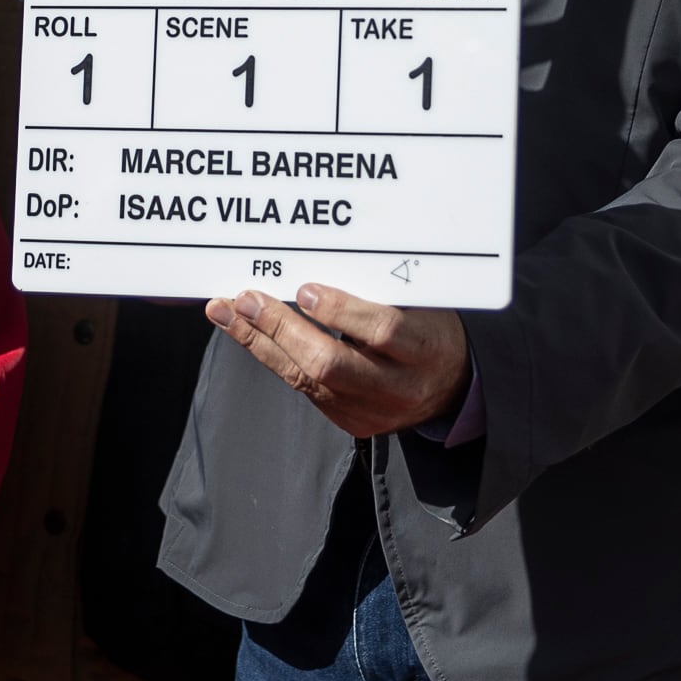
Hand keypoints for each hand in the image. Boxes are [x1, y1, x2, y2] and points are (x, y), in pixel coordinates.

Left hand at [209, 285, 468, 438]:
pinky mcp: (351, 422)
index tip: (304, 289)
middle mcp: (398, 387)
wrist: (453, 386)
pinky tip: (248, 333)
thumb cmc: (430, 326)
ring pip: (306, 380)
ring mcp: (372, 411)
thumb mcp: (421, 303)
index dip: (341, 310)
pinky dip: (273, 357)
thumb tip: (318, 257)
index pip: (383, 330)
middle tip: (247, 299)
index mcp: (424, 348)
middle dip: (282, 329)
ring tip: (227, 312)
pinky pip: (304, 388)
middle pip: (332, 364)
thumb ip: (379, 288)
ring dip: (260, 343)